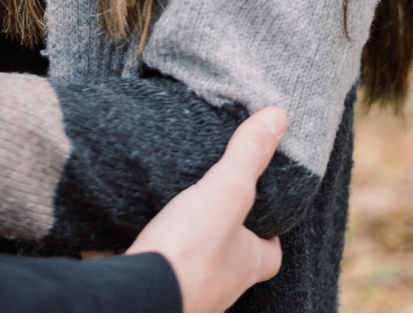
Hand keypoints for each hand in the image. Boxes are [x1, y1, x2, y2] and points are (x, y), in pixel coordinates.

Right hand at [126, 106, 286, 311]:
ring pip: (192, 260)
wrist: (135, 297)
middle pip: (231, 254)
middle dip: (221, 232)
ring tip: (168, 205)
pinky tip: (133, 225)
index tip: (258, 201)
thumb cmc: (190, 253)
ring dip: (183, 239)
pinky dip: (150, 246)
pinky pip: (157, 261)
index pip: (271, 249)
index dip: (268, 227)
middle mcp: (221, 283)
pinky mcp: (151, 285)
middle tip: (207, 198)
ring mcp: (186, 289)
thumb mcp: (226, 193)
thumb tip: (279, 115)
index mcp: (248, 265)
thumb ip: (248, 156)